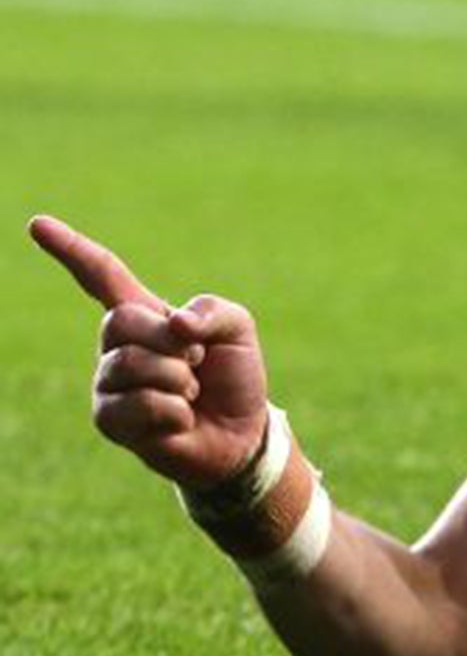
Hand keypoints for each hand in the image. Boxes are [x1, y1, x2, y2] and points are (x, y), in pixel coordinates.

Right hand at [28, 216, 271, 490]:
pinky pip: (142, 405)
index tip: (37, 223)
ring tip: (190, 393)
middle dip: (171, 342)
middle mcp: (115, 345)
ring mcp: (107, 382)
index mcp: (143, 314)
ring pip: (132, 365)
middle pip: (121, 322)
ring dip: (179, 380)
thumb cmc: (233, 375)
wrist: (240, 432)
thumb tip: (176, 325)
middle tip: (195, 362)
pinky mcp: (109, 420)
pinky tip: (181, 418)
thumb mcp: (237, 329)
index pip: (100, 275)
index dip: (71, 249)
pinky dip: (177, 411)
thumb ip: (212, 310)